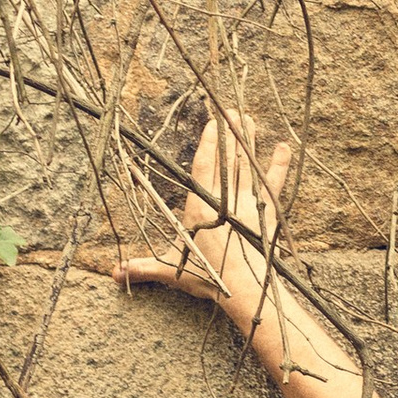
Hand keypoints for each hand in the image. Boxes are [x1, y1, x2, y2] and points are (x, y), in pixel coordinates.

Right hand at [120, 112, 290, 322]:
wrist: (245, 288)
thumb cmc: (208, 278)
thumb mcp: (171, 271)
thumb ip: (144, 267)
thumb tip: (114, 273)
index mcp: (200, 208)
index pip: (203, 167)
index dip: (208, 143)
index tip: (212, 123)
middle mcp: (224, 200)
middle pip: (227, 159)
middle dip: (229, 133)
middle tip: (232, 109)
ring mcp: (248, 203)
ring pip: (247, 165)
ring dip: (248, 141)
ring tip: (248, 118)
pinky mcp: (267, 212)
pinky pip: (274, 184)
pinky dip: (279, 165)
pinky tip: (283, 147)